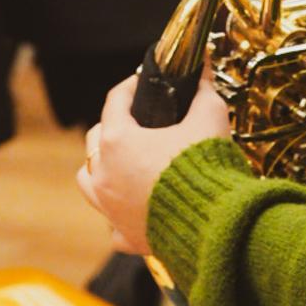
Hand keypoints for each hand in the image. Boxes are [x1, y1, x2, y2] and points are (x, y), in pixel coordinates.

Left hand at [76, 69, 230, 254]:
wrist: (216, 221)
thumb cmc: (207, 165)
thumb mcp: (209, 116)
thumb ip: (202, 90)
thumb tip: (201, 69)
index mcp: (118, 141)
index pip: (115, 101)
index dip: (131, 86)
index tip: (145, 81)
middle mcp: (104, 174)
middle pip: (94, 140)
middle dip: (113, 125)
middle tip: (138, 120)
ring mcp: (110, 208)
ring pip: (89, 181)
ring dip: (102, 168)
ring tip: (124, 163)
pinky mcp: (125, 236)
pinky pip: (111, 222)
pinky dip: (119, 211)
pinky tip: (135, 204)